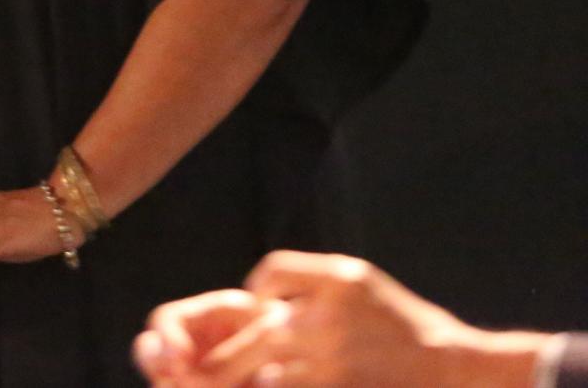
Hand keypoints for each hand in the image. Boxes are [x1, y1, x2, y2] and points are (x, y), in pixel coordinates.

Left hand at [157, 251, 550, 387]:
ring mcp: (334, 360)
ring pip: (269, 372)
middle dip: (224, 351)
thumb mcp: (360, 281)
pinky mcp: (334, 386)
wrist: (453, 368)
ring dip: (244, 378)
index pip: (274, 273)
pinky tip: (268, 383)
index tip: (256, 312)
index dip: (259, 291)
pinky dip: (276, 386)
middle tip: (197, 365)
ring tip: (214, 383)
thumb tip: (254, 295)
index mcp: (340, 280)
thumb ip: (307, 280)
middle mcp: (332, 317)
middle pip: (258, 330)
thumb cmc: (404, 324)